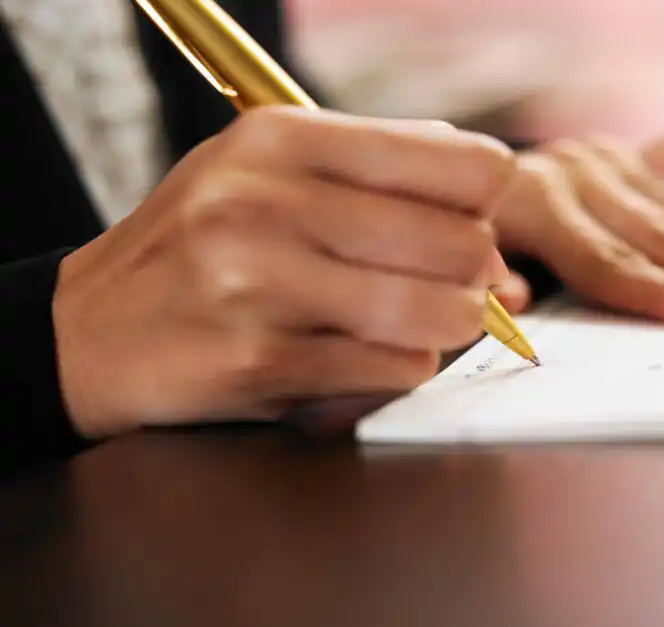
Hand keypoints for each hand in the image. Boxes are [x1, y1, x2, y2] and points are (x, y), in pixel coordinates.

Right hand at [53, 108, 514, 438]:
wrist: (89, 330)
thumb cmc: (202, 245)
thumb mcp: (272, 171)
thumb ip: (382, 167)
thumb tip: (491, 198)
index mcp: (283, 137)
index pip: (459, 164)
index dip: (488, 202)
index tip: (475, 223)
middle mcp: (267, 200)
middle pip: (461, 244)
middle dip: (478, 275)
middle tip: (459, 283)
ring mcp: (258, 283)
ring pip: (438, 313)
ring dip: (452, 325)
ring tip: (429, 321)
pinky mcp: (257, 360)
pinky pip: (393, 369)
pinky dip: (404, 367)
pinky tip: (374, 354)